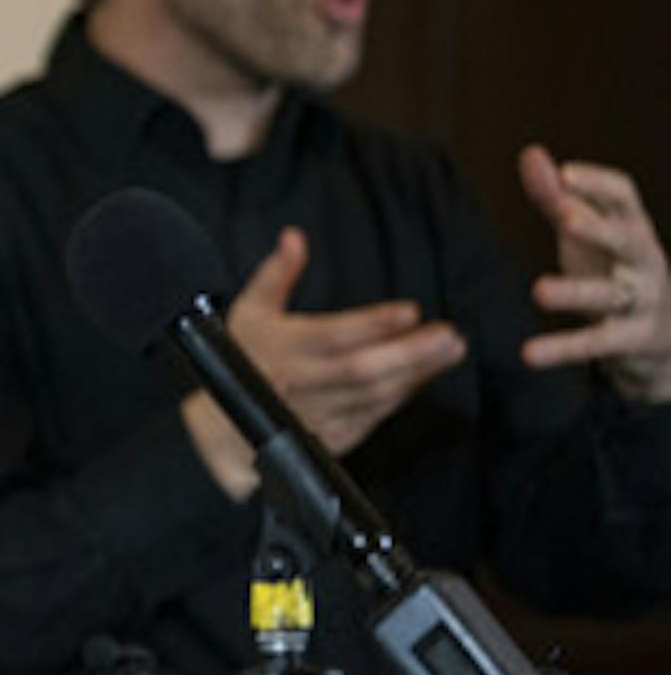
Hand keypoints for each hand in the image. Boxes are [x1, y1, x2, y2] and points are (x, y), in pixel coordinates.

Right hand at [183, 227, 465, 498]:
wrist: (225, 428)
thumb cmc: (240, 360)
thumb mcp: (250, 310)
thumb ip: (276, 273)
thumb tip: (293, 238)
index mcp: (283, 349)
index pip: (335, 335)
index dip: (374, 324)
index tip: (409, 311)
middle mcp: (302, 383)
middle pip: (363, 369)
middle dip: (410, 353)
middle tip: (448, 336)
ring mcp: (318, 413)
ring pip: (375, 395)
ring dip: (416, 374)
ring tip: (449, 352)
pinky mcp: (332, 436)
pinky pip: (375, 416)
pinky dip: (402, 397)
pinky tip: (422, 377)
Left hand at [518, 144, 670, 403]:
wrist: (661, 338)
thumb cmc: (615, 269)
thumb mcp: (587, 232)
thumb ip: (558, 197)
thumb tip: (531, 152)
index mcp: (633, 229)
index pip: (625, 198)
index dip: (598, 184)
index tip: (566, 173)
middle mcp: (644, 262)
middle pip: (627, 242)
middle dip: (600, 230)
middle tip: (566, 220)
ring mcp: (642, 302)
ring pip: (610, 295)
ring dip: (575, 292)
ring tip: (539, 291)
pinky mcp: (631, 340)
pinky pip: (596, 343)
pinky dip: (563, 349)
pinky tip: (530, 354)